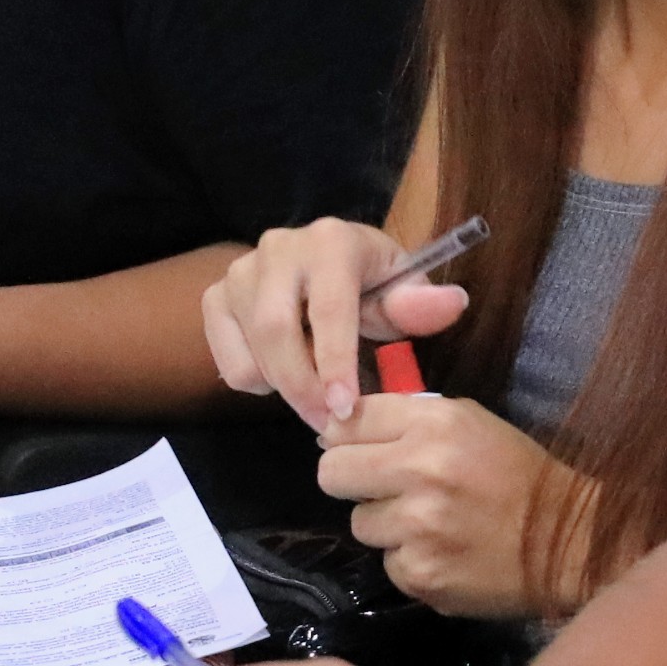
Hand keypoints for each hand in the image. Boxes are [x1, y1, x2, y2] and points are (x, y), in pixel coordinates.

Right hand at [204, 219, 471, 429]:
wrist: (325, 265)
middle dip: (303, 387)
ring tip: (316, 397)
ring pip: (251, 349)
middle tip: (329, 423)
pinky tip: (283, 371)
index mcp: (331, 242)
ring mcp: (239, 271)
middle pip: (276, 330)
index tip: (346, 408)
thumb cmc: (371, 282)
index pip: (328, 308)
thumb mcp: (404, 289)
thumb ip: (421, 303)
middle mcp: (277, 247)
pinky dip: (255, 381)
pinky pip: (228, 360)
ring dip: (284, 388)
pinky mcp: (215, 297)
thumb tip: (452, 303)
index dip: (335, 362)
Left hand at [318, 394, 573, 618]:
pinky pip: (388, 563)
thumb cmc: (517, 474)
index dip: (346, 436)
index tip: (358, 448)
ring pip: (359, 524)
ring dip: (386, 525)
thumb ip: (406, 421)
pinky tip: (446, 554)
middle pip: (331, 473)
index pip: (348, 420)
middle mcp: (420, 470)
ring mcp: (417, 528)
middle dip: (351, 480)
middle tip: (383, 489)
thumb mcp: (469, 424)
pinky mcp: (420, 575)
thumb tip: (334, 432)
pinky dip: (411, 561)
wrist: (568, 541)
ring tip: (429, 525)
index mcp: (434, 424)